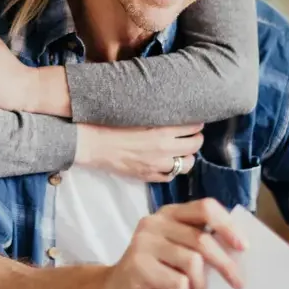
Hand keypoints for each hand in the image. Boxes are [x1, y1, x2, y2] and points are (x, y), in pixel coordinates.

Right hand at [76, 124, 203, 181]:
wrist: (93, 144)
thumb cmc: (111, 124)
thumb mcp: (138, 113)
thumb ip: (158, 114)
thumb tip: (173, 111)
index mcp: (162, 129)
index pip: (193, 126)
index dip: (196, 123)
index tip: (195, 121)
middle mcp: (164, 148)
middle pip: (195, 144)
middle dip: (196, 138)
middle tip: (192, 134)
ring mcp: (158, 164)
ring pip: (187, 164)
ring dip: (187, 156)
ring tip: (182, 150)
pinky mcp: (148, 175)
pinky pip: (170, 176)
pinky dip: (173, 169)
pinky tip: (168, 162)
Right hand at [97, 199, 247, 288]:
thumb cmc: (154, 271)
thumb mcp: (177, 250)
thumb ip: (198, 242)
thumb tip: (237, 248)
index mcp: (168, 214)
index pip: (205, 207)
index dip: (227, 225)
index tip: (243, 246)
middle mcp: (155, 222)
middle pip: (202, 239)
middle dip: (225, 264)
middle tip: (237, 282)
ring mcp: (144, 242)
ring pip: (192, 262)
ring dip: (201, 285)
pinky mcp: (138, 264)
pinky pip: (178, 282)